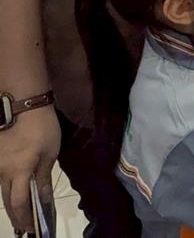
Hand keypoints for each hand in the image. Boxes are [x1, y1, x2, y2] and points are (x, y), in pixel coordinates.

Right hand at [0, 105, 59, 233]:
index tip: (30, 228)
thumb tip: (42, 200)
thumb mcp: (49, 153)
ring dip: (11, 202)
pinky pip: (0, 179)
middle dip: (16, 215)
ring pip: (1, 191)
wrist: (24, 106)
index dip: (24, 218)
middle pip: (7, 200)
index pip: (18, 203)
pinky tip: (16, 191)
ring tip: (22, 212)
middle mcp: (2, 172)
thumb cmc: (42, 128)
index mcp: (19, 171)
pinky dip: (8, 188)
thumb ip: (43, 178)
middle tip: (25, 226)